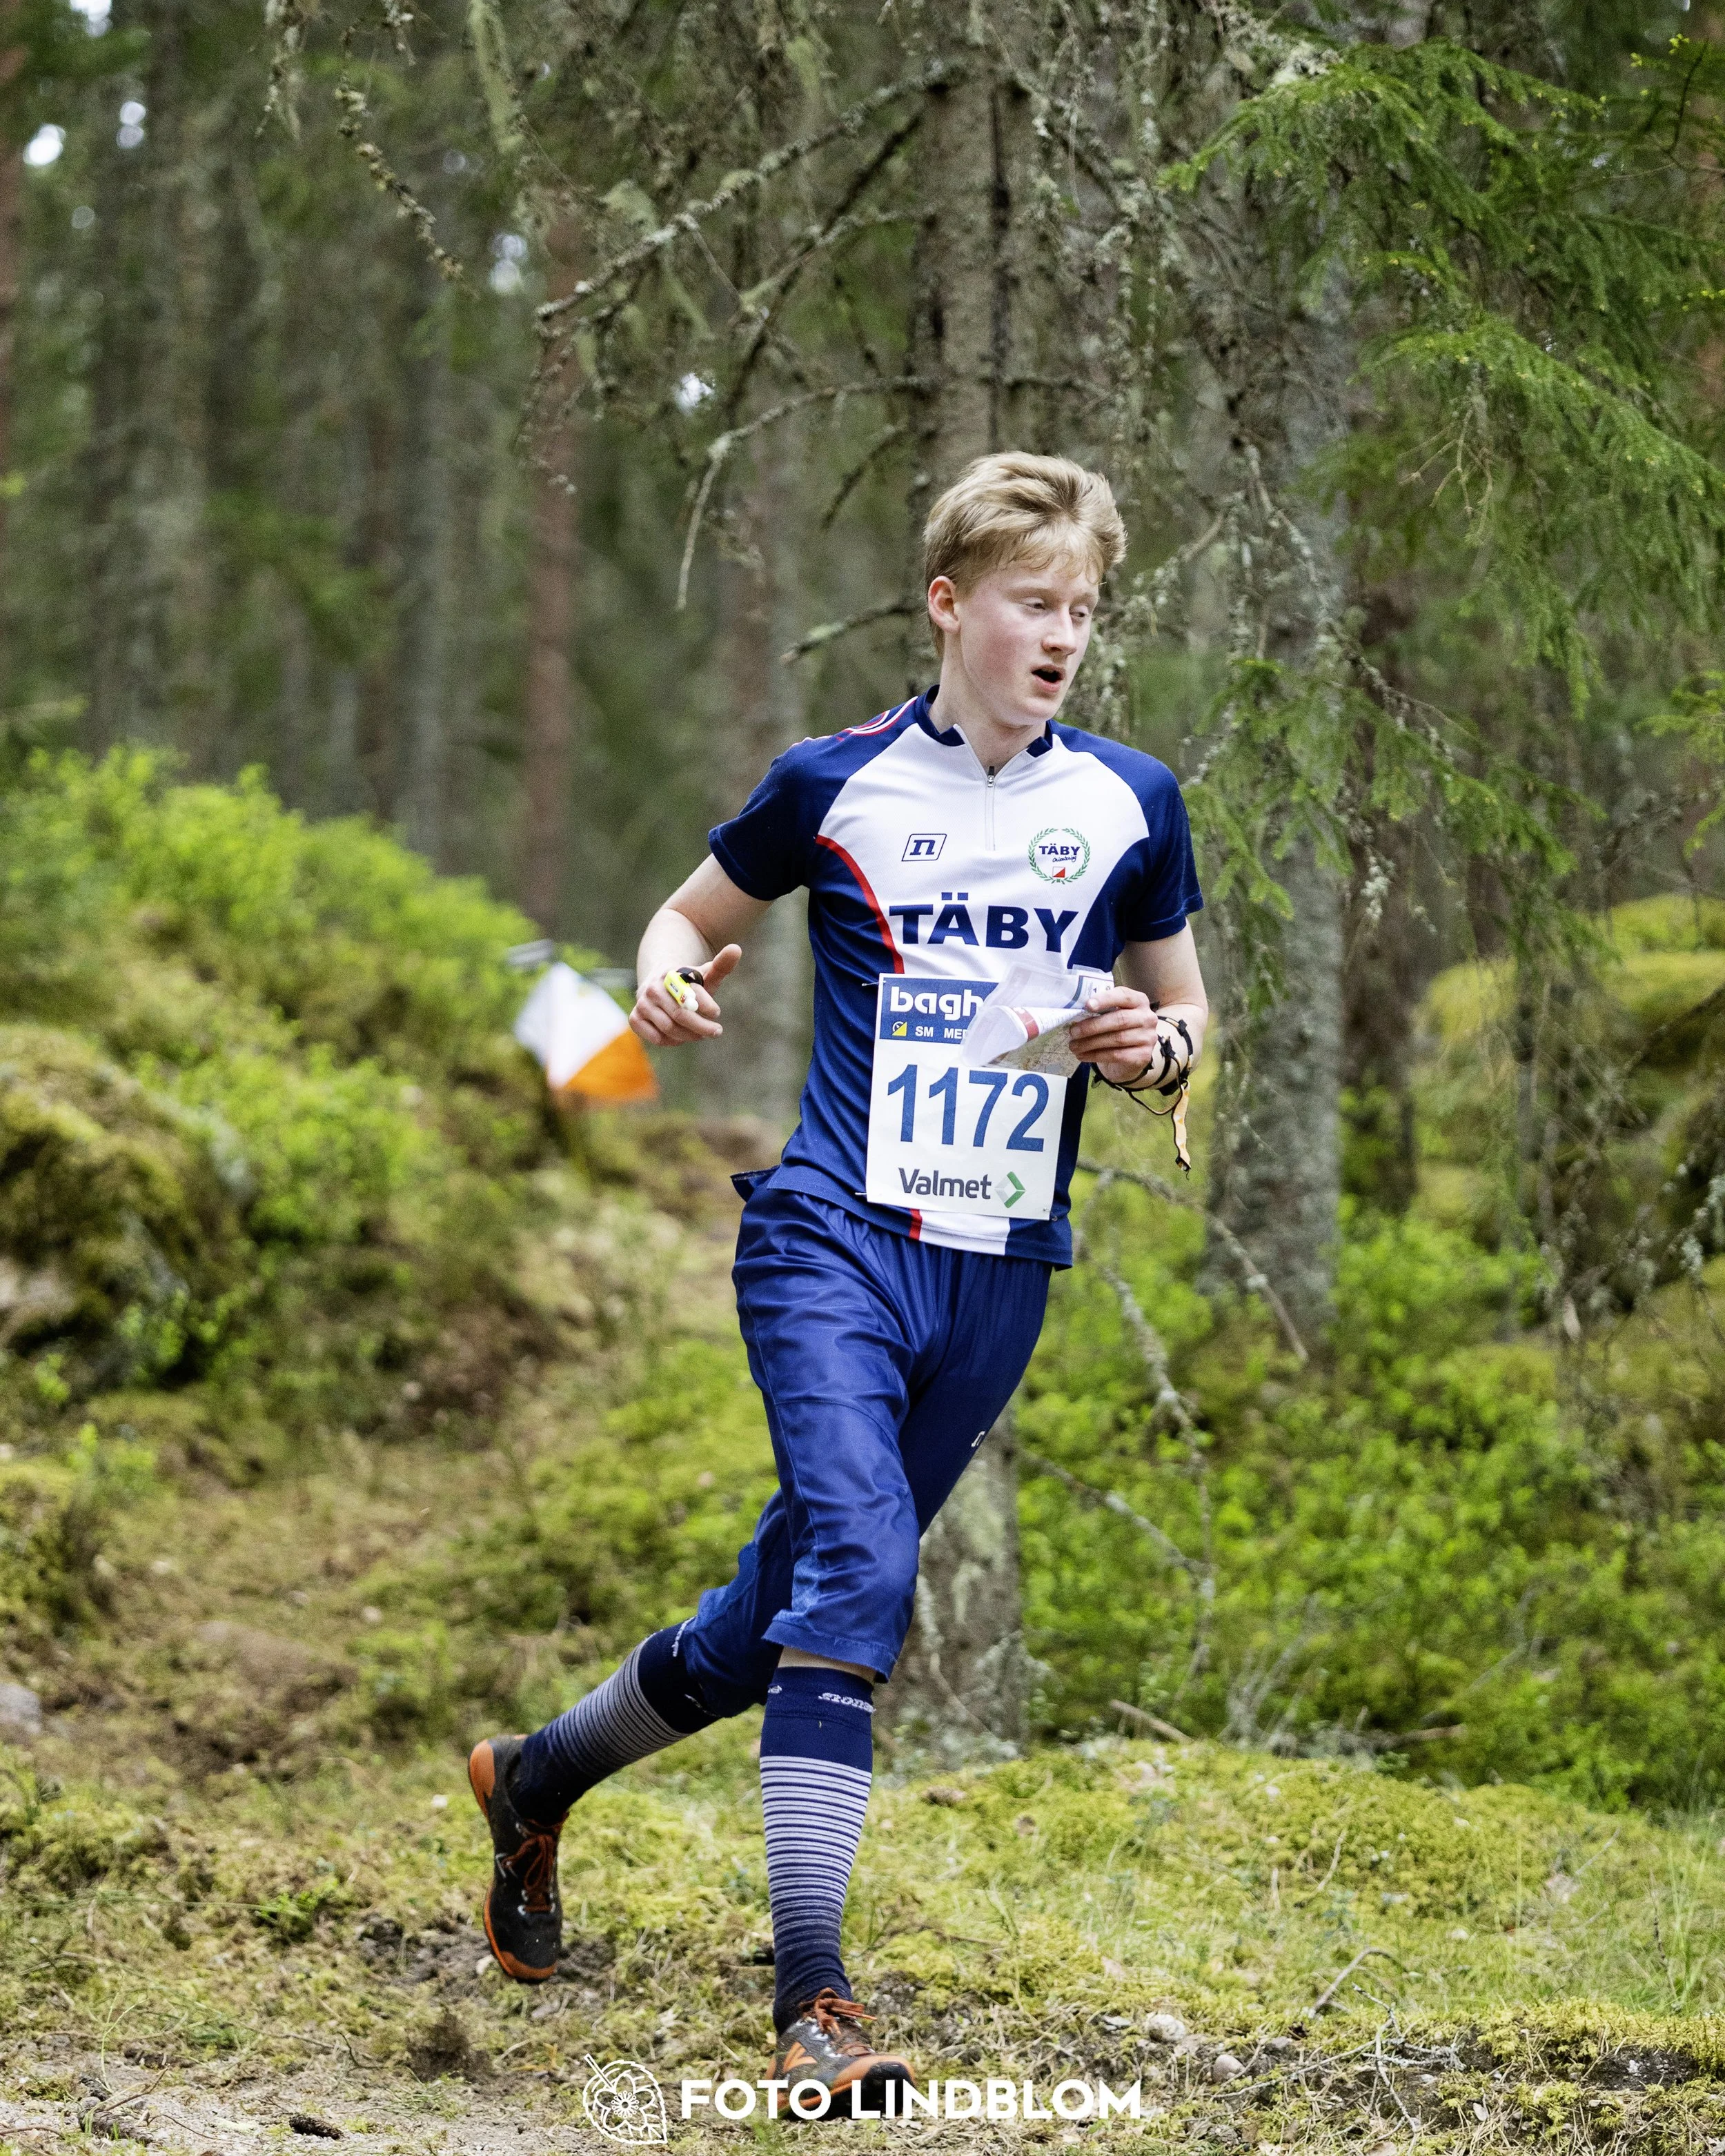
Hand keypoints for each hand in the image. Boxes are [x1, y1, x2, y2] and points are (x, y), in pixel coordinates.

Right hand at [629, 944, 740, 1046]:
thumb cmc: (689, 983)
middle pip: (680, 1015)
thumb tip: (736, 949)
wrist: (660, 983)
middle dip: (702, 1026)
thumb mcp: (705, 974)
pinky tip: (680, 1037)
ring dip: (689, 1035)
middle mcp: (654, 988)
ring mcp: (642, 1003)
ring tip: (700, 1034)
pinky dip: (671, 1041)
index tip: (717, 1012)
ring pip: (669, 1029)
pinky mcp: (635, 1018)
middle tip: (717, 1031)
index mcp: (671, 975)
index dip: (706, 1006)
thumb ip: (721, 965)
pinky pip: (656, 1038)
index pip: (690, 994)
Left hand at [1068, 986, 1187, 1088]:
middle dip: (1092, 1026)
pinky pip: (1117, 1055)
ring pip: (1117, 1039)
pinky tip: (1083, 1055)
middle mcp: (1147, 1018)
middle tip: (1073, 1031)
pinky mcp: (1144, 1056)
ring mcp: (1148, 1037)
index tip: (1087, 1005)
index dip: (1105, 999)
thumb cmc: (1117, 1029)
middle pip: (1119, 1019)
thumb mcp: (1112, 1014)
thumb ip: (1101, 1010)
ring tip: (1073, 1046)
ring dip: (1091, 1043)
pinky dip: (1096, 1055)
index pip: (1123, 995)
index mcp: (1139, 1001)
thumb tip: (1075, 1012)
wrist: (1130, 1056)